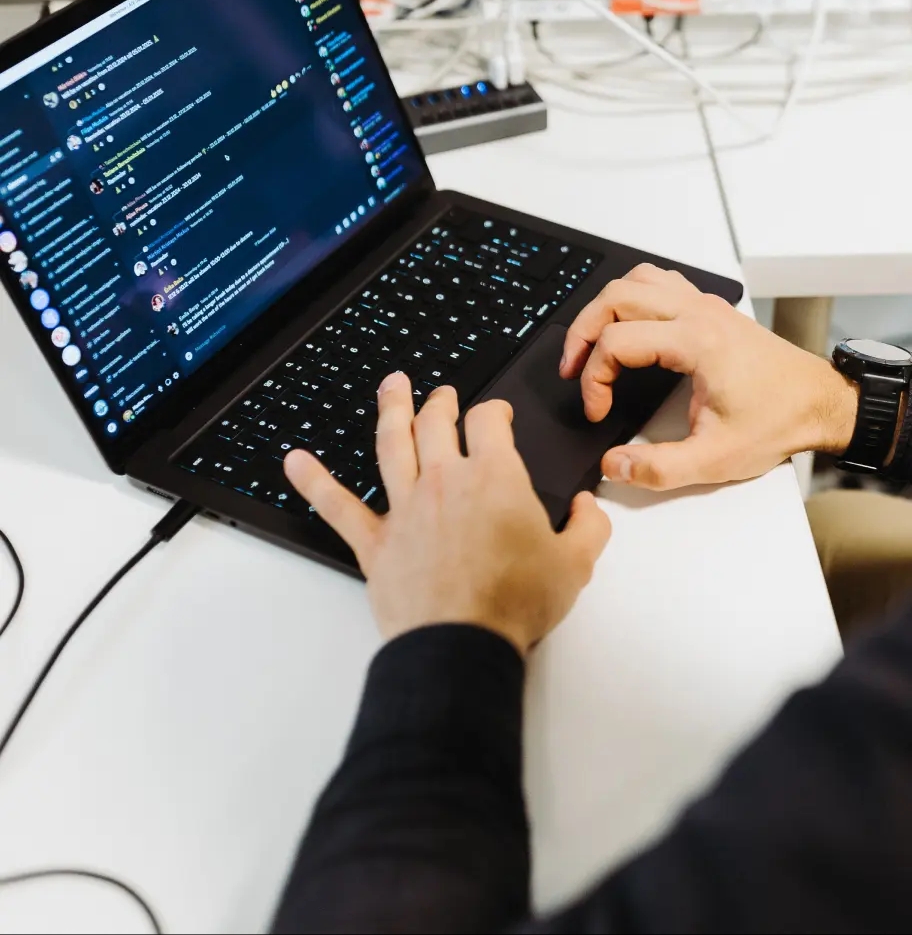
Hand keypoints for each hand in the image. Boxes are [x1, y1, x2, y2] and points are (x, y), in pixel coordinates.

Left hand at [284, 373, 610, 655]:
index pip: (489, 423)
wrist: (462, 643)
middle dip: (440, 402)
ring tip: (390, 387)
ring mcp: (405, 508)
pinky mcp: (376, 542)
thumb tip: (588, 509)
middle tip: (441, 394)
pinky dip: (313, 482)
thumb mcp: (574, 565)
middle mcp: (444, 482)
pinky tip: (294, 462)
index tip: (496, 413)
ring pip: (391, 445)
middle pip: (436, 424)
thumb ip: (588, 528)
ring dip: (389, 410)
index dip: (493, 411)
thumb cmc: (513, 605)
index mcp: (494, 478)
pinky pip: (337, 506)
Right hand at [560, 264, 858, 490]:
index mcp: (695, 341)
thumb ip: (658, 468)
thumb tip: (615, 465)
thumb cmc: (777, 421)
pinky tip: (628, 326)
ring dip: (605, 308)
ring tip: (593, 344)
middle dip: (583, 333)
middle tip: (574, 369)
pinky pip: (658, 281)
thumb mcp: (715, 459)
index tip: (599, 411)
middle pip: (615, 297)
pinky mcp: (710, 307)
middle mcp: (697, 312)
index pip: (616, 342)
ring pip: (635, 279)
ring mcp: (704, 304)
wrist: (819, 403)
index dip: (594, 380)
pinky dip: (632, 297)